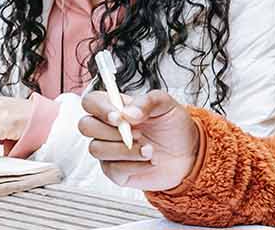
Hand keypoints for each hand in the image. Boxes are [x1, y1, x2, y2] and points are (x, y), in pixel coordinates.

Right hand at [78, 90, 199, 190]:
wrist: (189, 154)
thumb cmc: (174, 126)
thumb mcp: (166, 105)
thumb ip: (146, 102)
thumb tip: (128, 112)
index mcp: (115, 107)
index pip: (90, 102)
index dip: (99, 109)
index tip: (118, 117)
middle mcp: (107, 128)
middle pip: (85, 126)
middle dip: (110, 131)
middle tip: (137, 133)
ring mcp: (109, 150)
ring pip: (97, 149)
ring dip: (125, 150)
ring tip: (149, 149)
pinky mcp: (115, 171)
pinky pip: (112, 169)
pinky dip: (134, 165)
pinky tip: (148, 161)